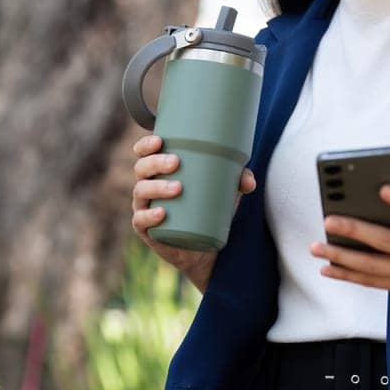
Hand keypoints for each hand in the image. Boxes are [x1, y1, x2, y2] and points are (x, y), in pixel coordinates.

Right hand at [131, 133, 255, 292]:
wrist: (201, 250)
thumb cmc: (206, 209)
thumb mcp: (223, 193)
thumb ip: (237, 181)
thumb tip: (249, 180)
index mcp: (158, 171)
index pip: (143, 153)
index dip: (145, 144)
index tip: (159, 140)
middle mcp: (147, 186)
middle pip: (141, 168)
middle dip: (156, 162)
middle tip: (176, 162)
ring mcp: (144, 208)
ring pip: (141, 192)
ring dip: (156, 187)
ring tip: (177, 188)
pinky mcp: (147, 230)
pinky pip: (141, 221)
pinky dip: (149, 216)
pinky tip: (161, 212)